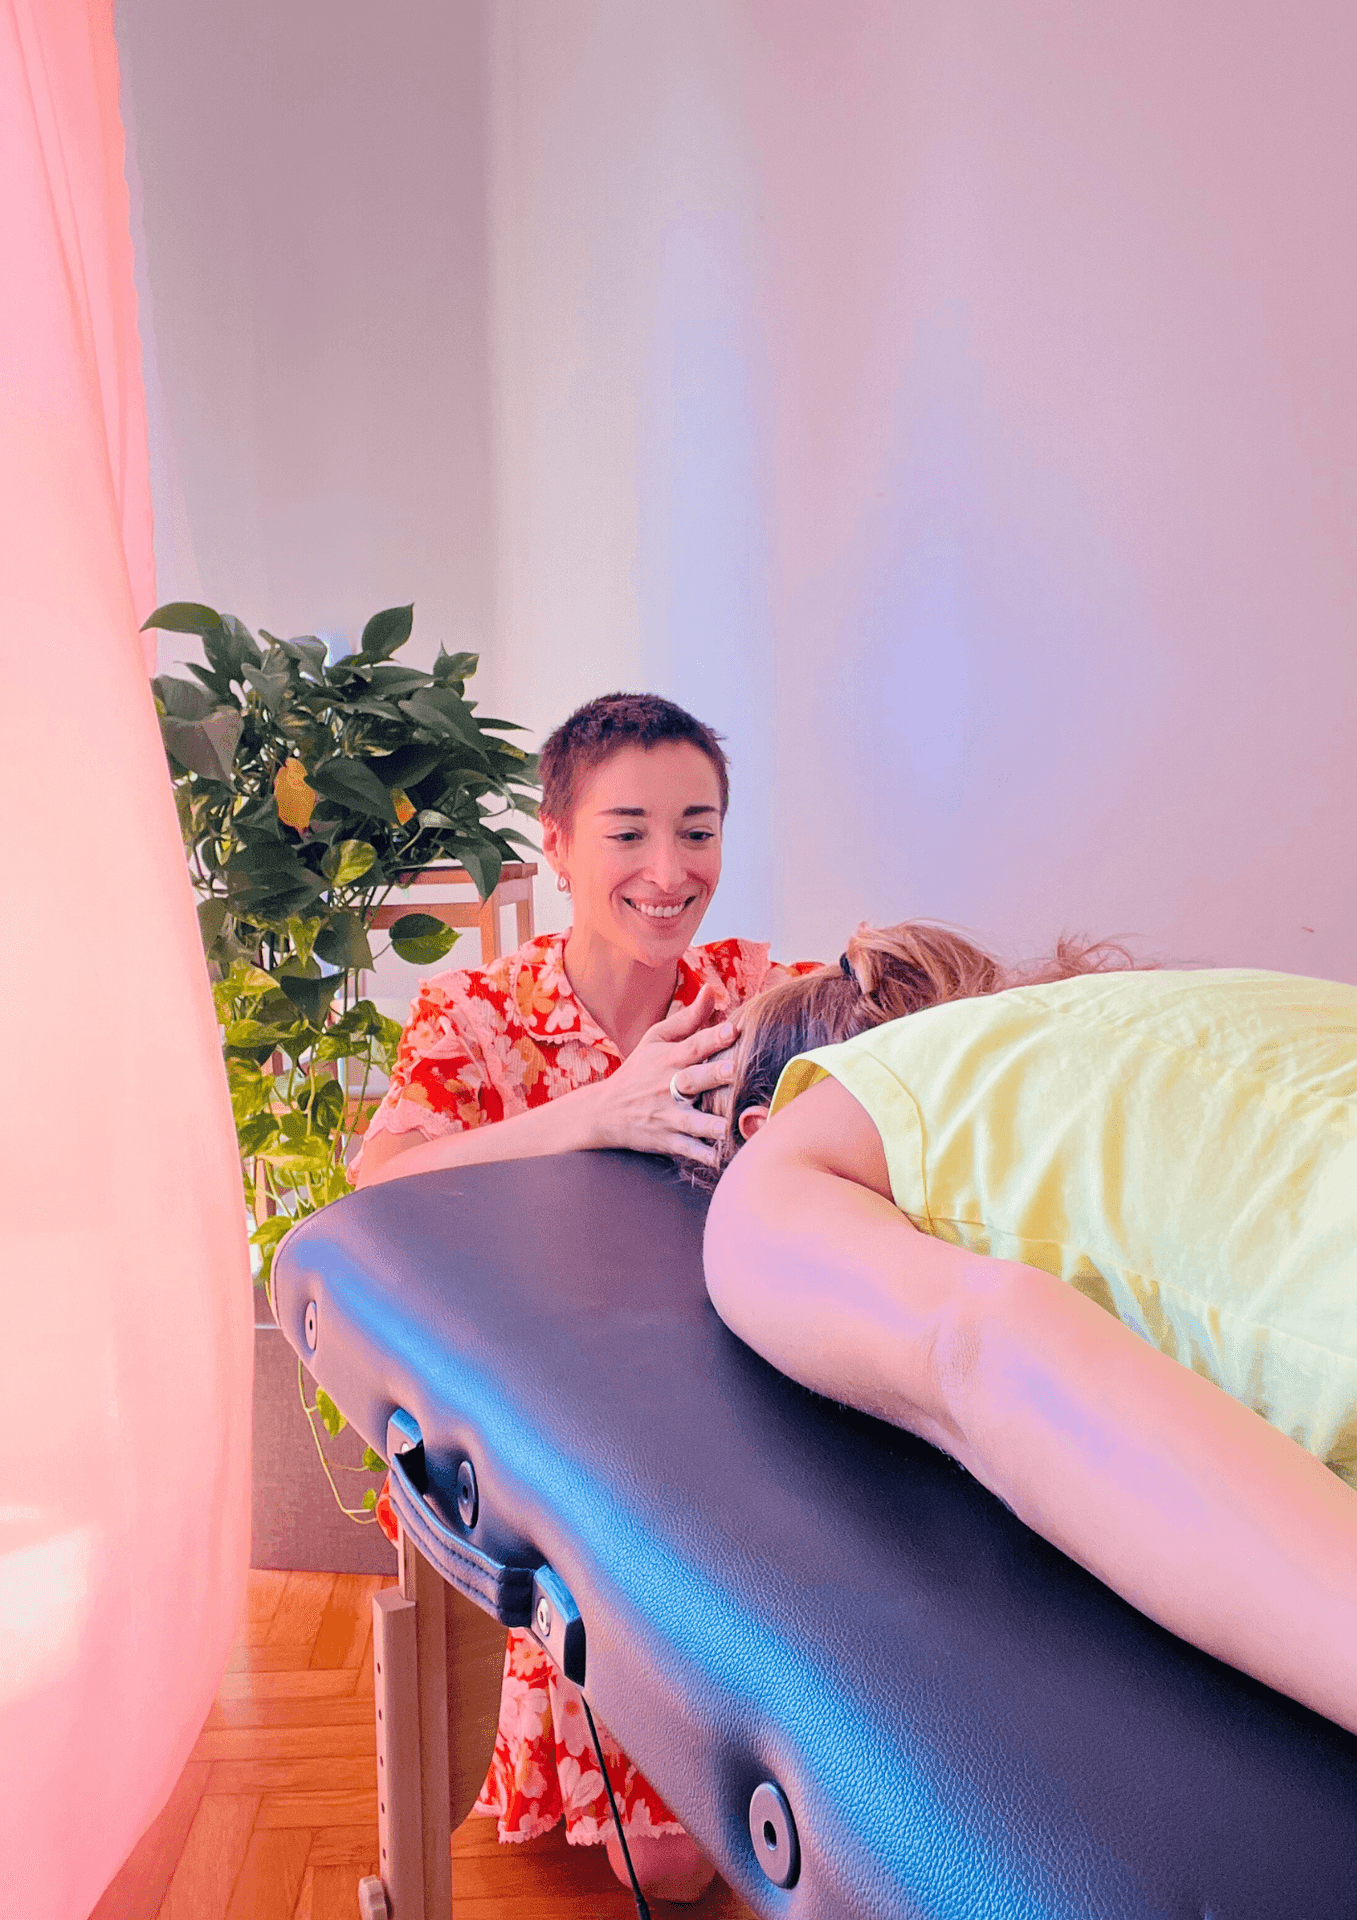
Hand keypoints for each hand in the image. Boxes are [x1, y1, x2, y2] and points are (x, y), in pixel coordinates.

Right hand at [590, 984, 737, 1167]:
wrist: (604, 1111)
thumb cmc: (638, 1070)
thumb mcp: (656, 1039)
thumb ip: (688, 1018)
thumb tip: (713, 990)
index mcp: (669, 1059)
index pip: (693, 1045)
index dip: (713, 1036)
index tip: (733, 1030)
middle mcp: (669, 1087)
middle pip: (694, 1079)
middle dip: (713, 1075)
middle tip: (734, 1070)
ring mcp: (668, 1115)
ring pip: (692, 1120)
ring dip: (710, 1124)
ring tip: (727, 1126)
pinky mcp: (667, 1140)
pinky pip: (687, 1150)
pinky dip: (703, 1156)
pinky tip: (721, 1160)